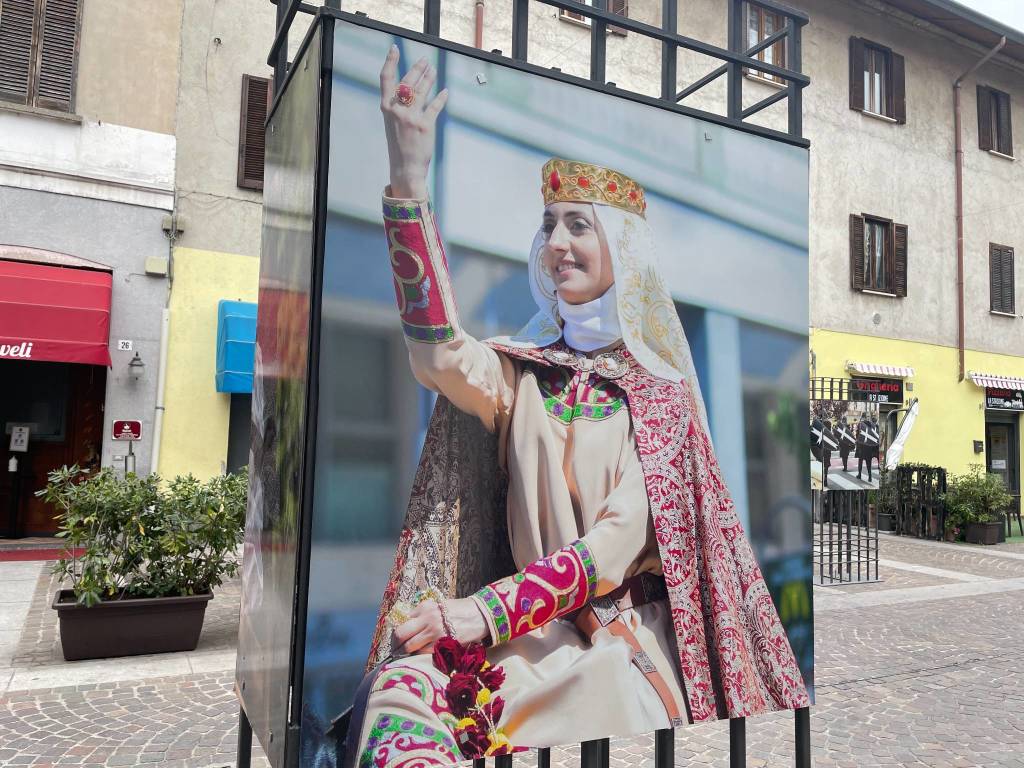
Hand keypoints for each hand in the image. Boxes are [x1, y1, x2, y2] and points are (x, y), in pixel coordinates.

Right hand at [379, 46, 448, 199]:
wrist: (406, 168)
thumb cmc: (399, 146)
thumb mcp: (392, 123)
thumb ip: (398, 107)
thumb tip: (409, 91)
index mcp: (387, 108)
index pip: (386, 79)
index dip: (390, 62)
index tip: (395, 49)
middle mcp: (398, 110)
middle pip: (407, 81)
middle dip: (417, 69)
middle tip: (425, 61)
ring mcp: (412, 117)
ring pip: (422, 90)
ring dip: (429, 78)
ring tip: (433, 70)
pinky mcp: (425, 125)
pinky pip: (435, 106)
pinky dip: (441, 98)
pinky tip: (444, 92)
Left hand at [392, 597, 487, 654]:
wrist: (480, 615)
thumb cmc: (459, 611)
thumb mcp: (438, 606)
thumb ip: (422, 615)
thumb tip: (406, 627)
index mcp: (425, 607)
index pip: (402, 621)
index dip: (397, 632)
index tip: (397, 639)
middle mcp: (427, 619)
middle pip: (400, 635)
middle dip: (396, 644)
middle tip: (396, 650)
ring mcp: (435, 633)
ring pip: (410, 647)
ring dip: (405, 653)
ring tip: (406, 656)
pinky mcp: (443, 644)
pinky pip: (424, 654)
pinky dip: (420, 656)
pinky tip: (421, 657)